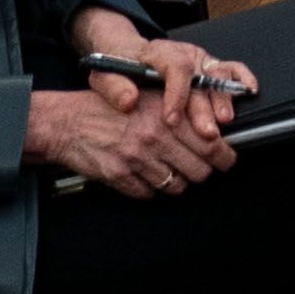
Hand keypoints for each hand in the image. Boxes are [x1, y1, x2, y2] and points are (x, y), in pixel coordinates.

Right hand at [28, 58, 237, 196]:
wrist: (68, 122)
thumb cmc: (108, 108)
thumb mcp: (150, 99)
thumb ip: (180, 113)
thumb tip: (212, 130)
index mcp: (167, 116)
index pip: (212, 144)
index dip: (224, 157)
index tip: (226, 160)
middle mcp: (156, 138)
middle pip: (199, 170)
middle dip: (202, 172)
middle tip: (197, 168)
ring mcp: (138, 159)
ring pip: (176, 186)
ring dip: (176, 182)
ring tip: (168, 170)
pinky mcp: (120, 177)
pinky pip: (149, 194)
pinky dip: (150, 189)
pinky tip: (143, 176)